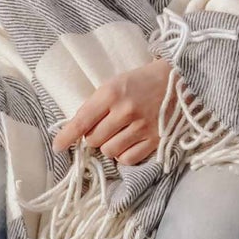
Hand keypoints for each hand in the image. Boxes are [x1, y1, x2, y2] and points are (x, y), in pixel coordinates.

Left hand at [53, 60, 174, 167]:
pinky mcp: (156, 140)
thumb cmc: (143, 81)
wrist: (181, 80)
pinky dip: (124, 155)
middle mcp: (125, 111)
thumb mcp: (116, 83)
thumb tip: (78, 131)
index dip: (67, 136)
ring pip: (110, 151)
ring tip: (118, 134)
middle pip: (94, 140)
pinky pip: (128, 159)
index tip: (58, 146)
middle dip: (94, 137)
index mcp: (112, 93)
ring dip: (109, 146)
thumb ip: (98, 105)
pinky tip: (129, 143)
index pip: (82, 121)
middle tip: (104, 128)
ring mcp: (142, 127)